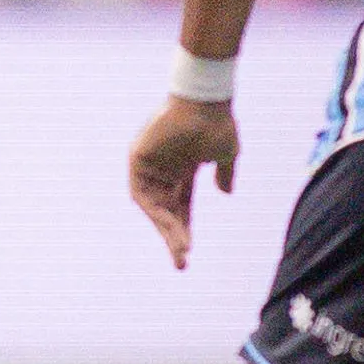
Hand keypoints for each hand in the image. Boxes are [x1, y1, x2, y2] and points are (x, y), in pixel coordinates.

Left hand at [128, 97, 239, 267]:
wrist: (205, 100)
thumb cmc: (217, 123)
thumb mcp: (225, 154)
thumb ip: (224, 174)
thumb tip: (226, 193)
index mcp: (183, 170)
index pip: (181, 207)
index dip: (184, 230)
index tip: (188, 254)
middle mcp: (164, 170)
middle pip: (167, 212)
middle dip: (173, 237)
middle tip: (182, 264)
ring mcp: (150, 165)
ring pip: (155, 207)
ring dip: (167, 229)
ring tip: (181, 249)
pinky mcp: (138, 159)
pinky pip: (142, 193)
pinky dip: (155, 212)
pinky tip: (169, 227)